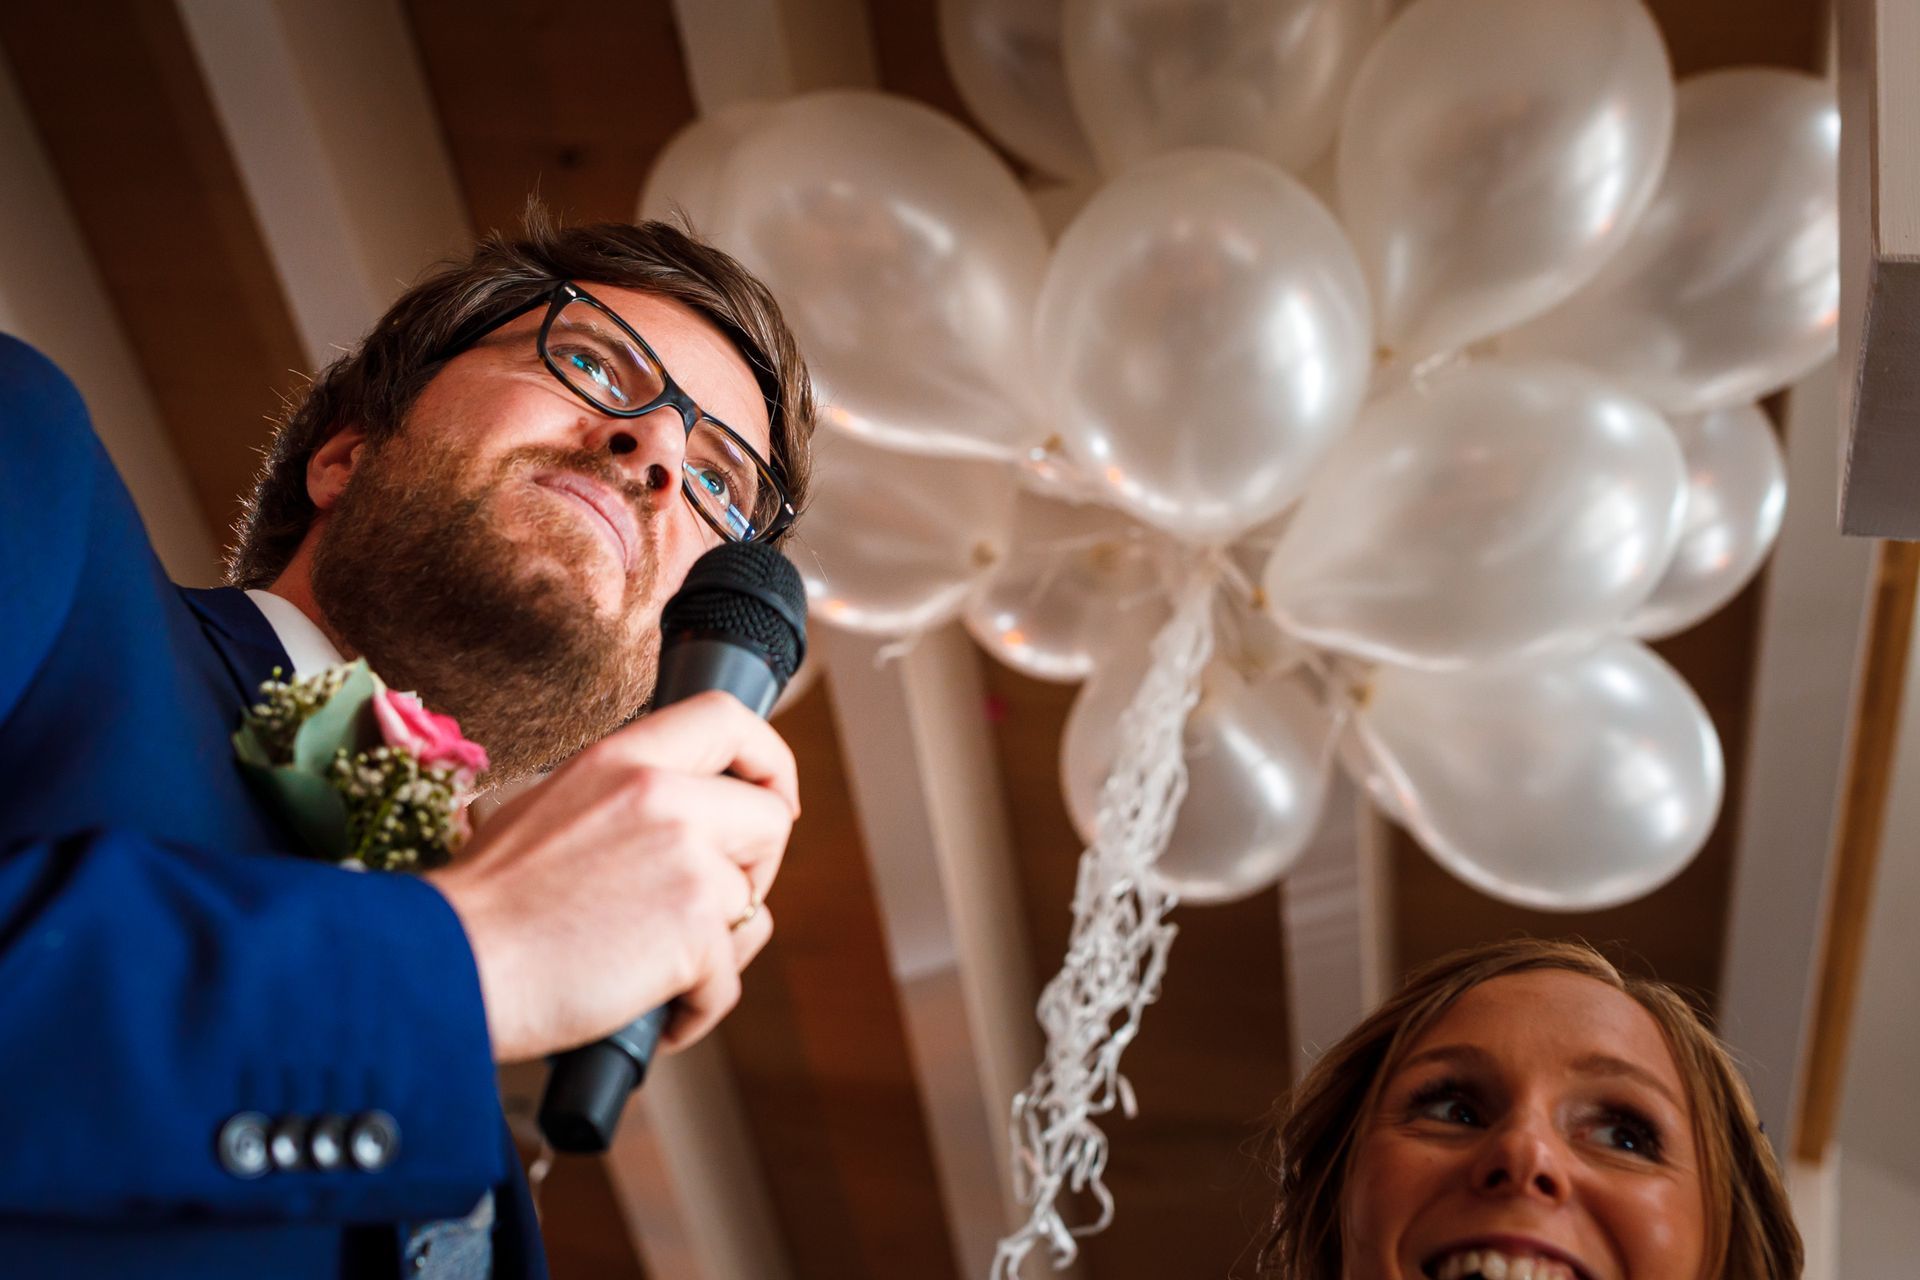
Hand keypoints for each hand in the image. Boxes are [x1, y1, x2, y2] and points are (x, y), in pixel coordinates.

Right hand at [426, 691, 798, 1062]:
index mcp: (624, 757)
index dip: (770, 761)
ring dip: (717, 952)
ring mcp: (685, 860)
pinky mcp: (693, 931)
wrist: (445, 964)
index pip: (728, 718)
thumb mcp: (549, 806)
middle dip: (754, 873)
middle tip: (703, 911)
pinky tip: (653, 1016)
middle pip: (771, 820)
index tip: (775, 801)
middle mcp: (664, 795)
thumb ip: (622, 799)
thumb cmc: (485, 905)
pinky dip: (694, 1011)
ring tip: (654, 974)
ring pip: (754, 907)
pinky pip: (727, 980)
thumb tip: (677, 820)